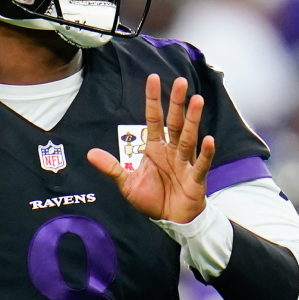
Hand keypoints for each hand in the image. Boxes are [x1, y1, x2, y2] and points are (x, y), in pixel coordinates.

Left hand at [87, 74, 214, 222]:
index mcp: (155, 148)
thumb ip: (112, 167)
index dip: (153, 100)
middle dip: (177, 103)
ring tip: (197, 100)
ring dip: (193, 120)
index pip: (154, 119)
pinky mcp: (196, 178)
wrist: (170, 221)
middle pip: (175, 122)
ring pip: (189, 137)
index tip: (153, 79)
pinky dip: (206, 152)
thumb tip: (90, 153)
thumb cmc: (152, 199)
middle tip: (180, 82)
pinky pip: (201, 164)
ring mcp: (185, 162)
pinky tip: (209, 139)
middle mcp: (171, 150)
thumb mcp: (127, 183)